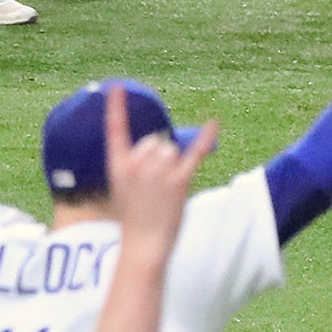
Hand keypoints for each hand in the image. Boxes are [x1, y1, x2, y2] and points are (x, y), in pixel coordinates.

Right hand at [103, 84, 211, 251]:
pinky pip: (195, 153)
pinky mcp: (179, 180)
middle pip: (156, 142)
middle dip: (159, 159)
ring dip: (173, 167)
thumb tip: (161, 148)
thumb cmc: (134, 218)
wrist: (143, 244)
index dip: (116, 107)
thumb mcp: (123, 189)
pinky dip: (207, 138)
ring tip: (165, 192)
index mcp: (118, 164)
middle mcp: (137, 163)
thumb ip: (136, 166)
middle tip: (154, 188)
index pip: (115, 129)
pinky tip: (215, 122)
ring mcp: (158, 171)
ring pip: (172, 150)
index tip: (117, 87)